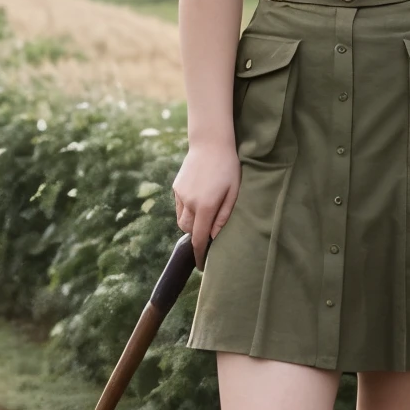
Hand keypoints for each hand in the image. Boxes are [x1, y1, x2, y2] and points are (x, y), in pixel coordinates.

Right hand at [172, 141, 240, 265]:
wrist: (210, 143)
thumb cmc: (228, 167)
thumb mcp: (233, 192)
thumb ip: (223, 216)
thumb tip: (213, 237)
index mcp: (206, 206)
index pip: (199, 239)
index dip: (199, 255)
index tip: (201, 266)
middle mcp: (190, 203)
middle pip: (188, 230)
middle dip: (196, 235)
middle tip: (208, 231)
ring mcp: (181, 194)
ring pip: (181, 220)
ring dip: (191, 223)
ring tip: (204, 213)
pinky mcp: (176, 187)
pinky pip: (180, 206)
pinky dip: (187, 209)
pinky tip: (199, 198)